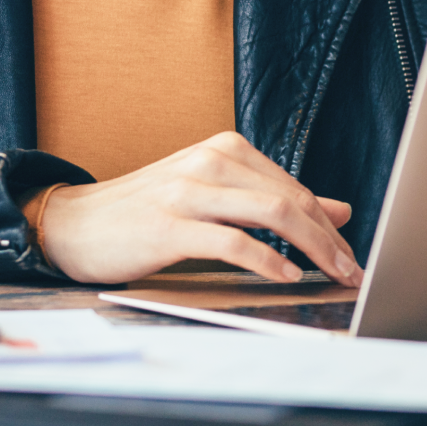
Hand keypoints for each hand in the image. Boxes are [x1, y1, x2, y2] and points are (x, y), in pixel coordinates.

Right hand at [37, 131, 362, 286]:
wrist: (75, 222)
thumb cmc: (148, 212)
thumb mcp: (216, 196)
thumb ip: (273, 200)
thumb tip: (339, 210)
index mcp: (225, 150)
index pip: (294, 187)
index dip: (329, 224)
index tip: (351, 255)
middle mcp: (211, 160)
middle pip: (290, 199)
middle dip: (329, 239)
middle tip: (352, 271)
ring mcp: (189, 190)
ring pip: (271, 213)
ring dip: (311, 248)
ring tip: (330, 274)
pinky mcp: (169, 225)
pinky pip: (231, 241)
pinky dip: (266, 260)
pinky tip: (285, 275)